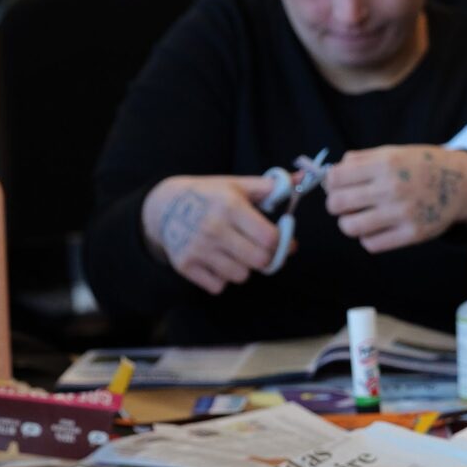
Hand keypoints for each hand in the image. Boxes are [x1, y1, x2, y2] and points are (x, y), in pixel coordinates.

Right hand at [141, 174, 280, 294]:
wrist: (164, 206)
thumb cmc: (209, 196)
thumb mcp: (236, 185)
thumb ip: (270, 186)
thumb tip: (301, 180)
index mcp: (230, 206)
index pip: (270, 237)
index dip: (283, 242)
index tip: (284, 241)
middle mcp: (213, 228)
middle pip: (259, 261)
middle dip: (267, 258)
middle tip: (264, 251)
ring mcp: (198, 249)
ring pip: (240, 276)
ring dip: (244, 268)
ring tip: (235, 252)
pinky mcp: (185, 265)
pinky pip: (218, 286)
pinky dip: (222, 278)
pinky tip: (217, 261)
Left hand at [323, 146, 466, 252]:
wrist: (460, 183)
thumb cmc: (420, 166)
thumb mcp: (393, 152)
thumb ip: (360, 160)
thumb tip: (331, 174)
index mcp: (385, 164)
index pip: (336, 178)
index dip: (331, 183)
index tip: (337, 186)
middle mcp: (392, 188)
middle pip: (337, 204)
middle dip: (335, 205)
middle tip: (345, 204)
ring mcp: (402, 213)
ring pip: (350, 227)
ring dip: (349, 223)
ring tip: (358, 218)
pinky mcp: (412, 234)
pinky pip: (371, 244)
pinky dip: (368, 238)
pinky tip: (376, 228)